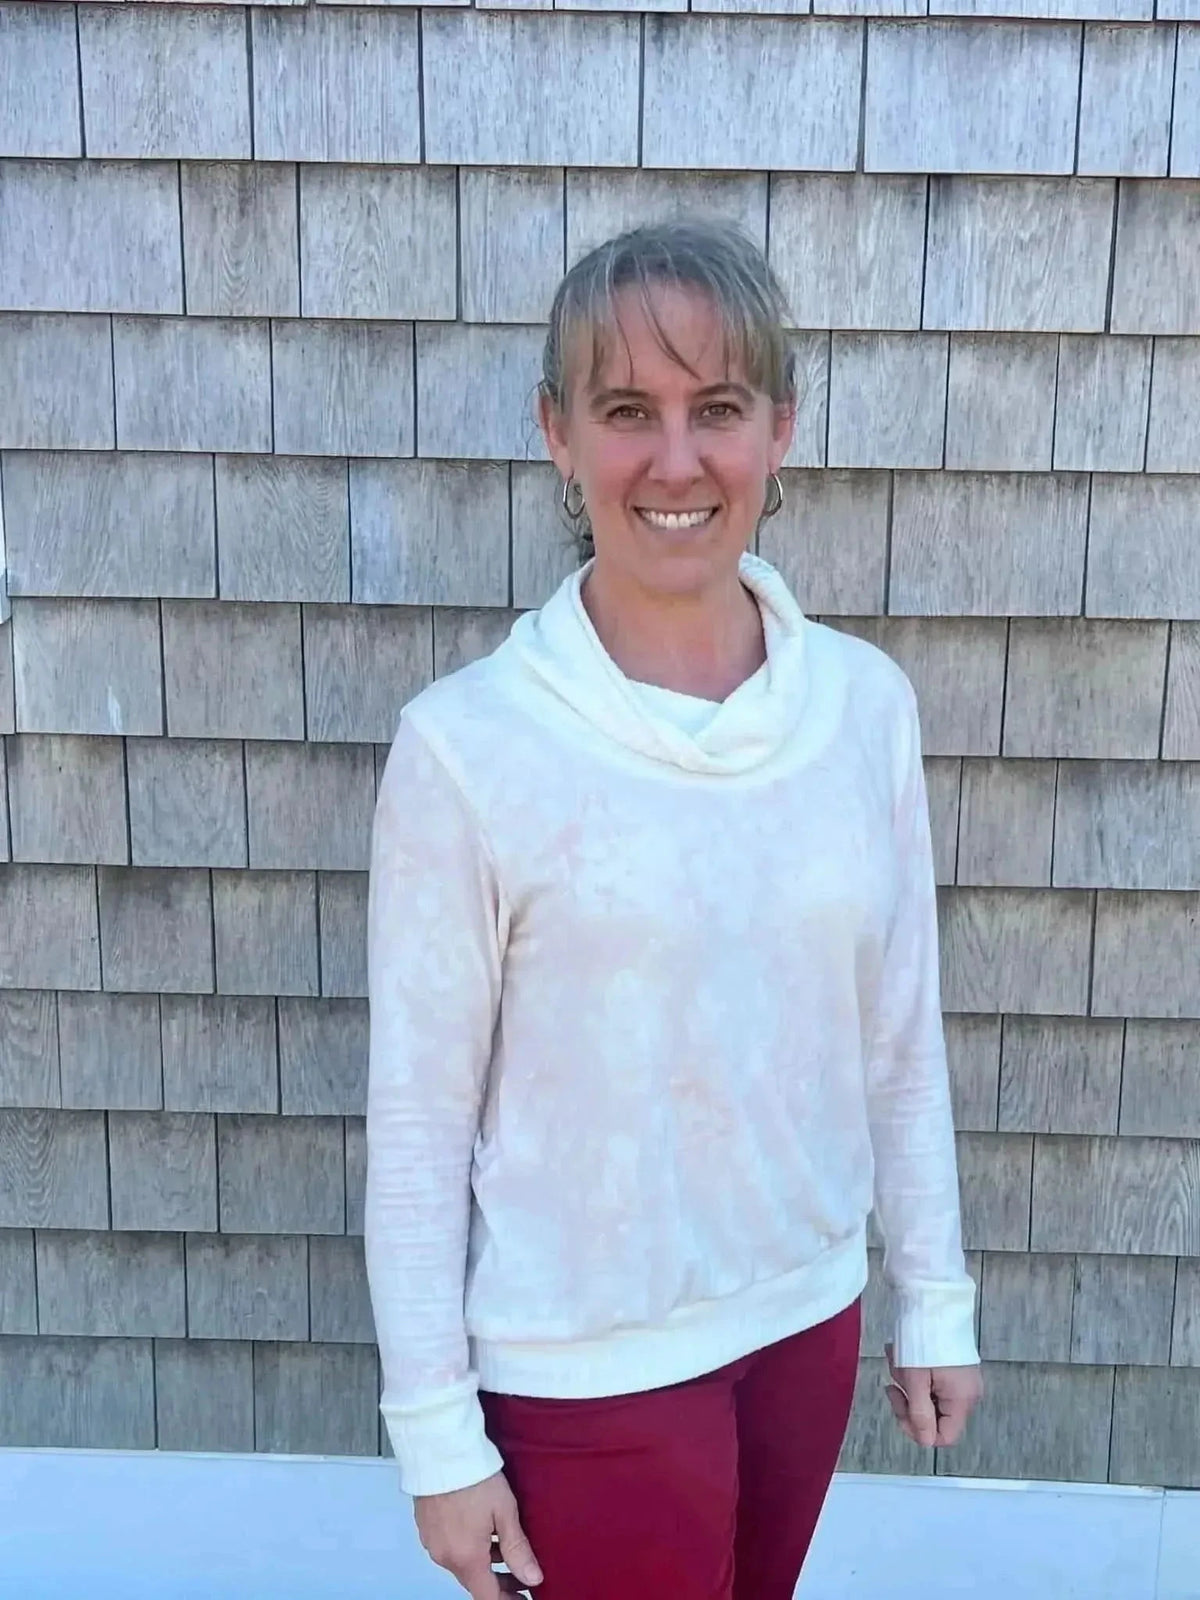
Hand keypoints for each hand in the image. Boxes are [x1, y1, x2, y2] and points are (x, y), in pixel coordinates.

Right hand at [414, 1471, 543, 1598]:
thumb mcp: (504, 1512)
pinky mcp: (426, 1526)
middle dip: (499, 1581)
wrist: (439, 1449)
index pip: (488, 1597)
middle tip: (522, 1573)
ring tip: (507, 1546)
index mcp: (466, 1558)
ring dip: (484, 1562)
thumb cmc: (472, 1476)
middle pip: (474, 1581)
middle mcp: (445, 1556)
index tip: (523, 1597)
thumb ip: (518, 1548)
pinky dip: (468, 1547)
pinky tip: (482, 1530)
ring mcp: (432, 1542)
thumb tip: (533, 1577)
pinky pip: (450, 1547)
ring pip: (462, 1563)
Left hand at [884, 1343, 982, 1447]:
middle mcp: (967, 1394)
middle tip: (893, 1382)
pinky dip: (915, 1373)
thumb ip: (919, 1413)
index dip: (917, 1430)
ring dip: (908, 1382)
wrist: (933, 1298)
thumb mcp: (915, 1379)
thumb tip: (924, 1440)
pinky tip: (903, 1355)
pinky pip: (932, 1381)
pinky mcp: (953, 1366)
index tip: (899, 1407)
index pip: (943, 1436)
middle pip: (934, 1416)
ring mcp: (962, 1379)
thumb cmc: (923, 1337)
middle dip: (909, 1400)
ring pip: (929, 1397)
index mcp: (962, 1400)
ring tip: (897, 1358)